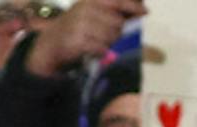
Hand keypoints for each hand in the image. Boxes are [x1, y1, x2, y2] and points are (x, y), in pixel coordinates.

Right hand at [24, 0, 145, 75]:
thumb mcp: (92, 12)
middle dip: (117, 32)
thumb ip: (114, 10)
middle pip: (117, 23)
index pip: (117, 1)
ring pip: (111, 36)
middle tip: (107, 35)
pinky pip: (101, 48)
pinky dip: (101, 51)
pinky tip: (95, 50)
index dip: (133, 6)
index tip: (145, 12)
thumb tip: (140, 10)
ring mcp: (81, 25)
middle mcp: (86, 9)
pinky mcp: (78, 41)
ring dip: (109, 43)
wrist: (51, 43)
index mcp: (91, 0)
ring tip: (98, 42)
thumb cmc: (76, 27)